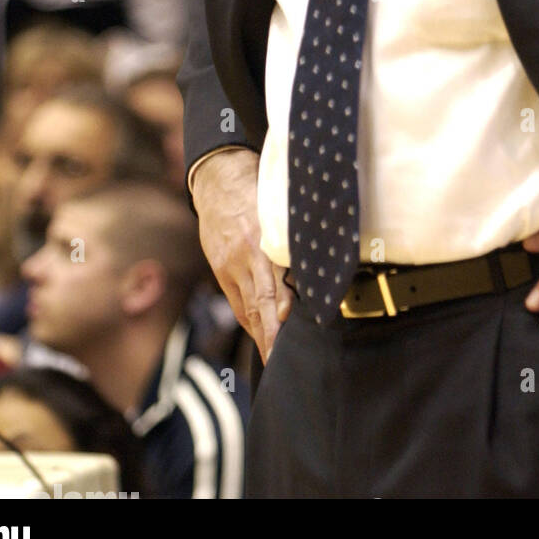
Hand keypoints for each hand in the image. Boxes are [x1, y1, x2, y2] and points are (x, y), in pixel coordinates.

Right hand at [193, 148, 291, 362]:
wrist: (218, 178)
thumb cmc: (259, 187)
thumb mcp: (279, 204)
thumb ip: (294, 234)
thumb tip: (320, 260)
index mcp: (263, 237)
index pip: (274, 279)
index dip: (281, 306)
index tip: (289, 327)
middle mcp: (246, 254)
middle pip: (260, 301)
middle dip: (271, 333)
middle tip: (281, 360)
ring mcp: (230, 264)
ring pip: (247, 306)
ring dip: (261, 334)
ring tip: (274, 360)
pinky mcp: (221, 269)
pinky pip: (236, 301)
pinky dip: (250, 320)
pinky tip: (261, 336)